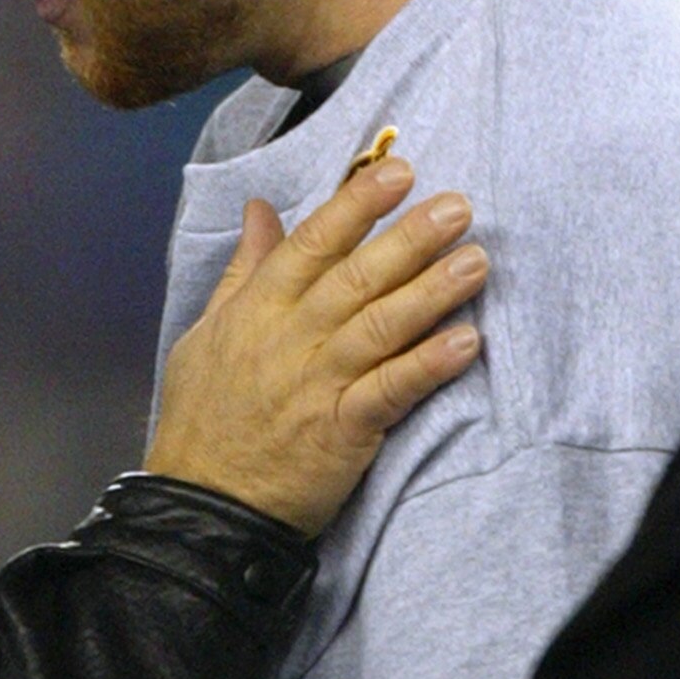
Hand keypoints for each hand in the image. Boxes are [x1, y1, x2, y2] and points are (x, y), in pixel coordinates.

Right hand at [145, 159, 483, 536]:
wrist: (202, 506)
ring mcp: (316, 384)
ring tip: (476, 261)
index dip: (357, 205)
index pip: (312, 243)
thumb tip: (261, 210)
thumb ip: (244, 269)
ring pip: (380, 326)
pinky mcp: (341, 432)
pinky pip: (390, 391)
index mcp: (258, 309)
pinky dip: (427, 366)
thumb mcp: (207, 332)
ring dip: (432, 292)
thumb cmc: (204, 418)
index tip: (399, 173)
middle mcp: (290, 339)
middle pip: (356, 277)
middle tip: (459, 206)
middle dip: (409, 238)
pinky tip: (465, 342)